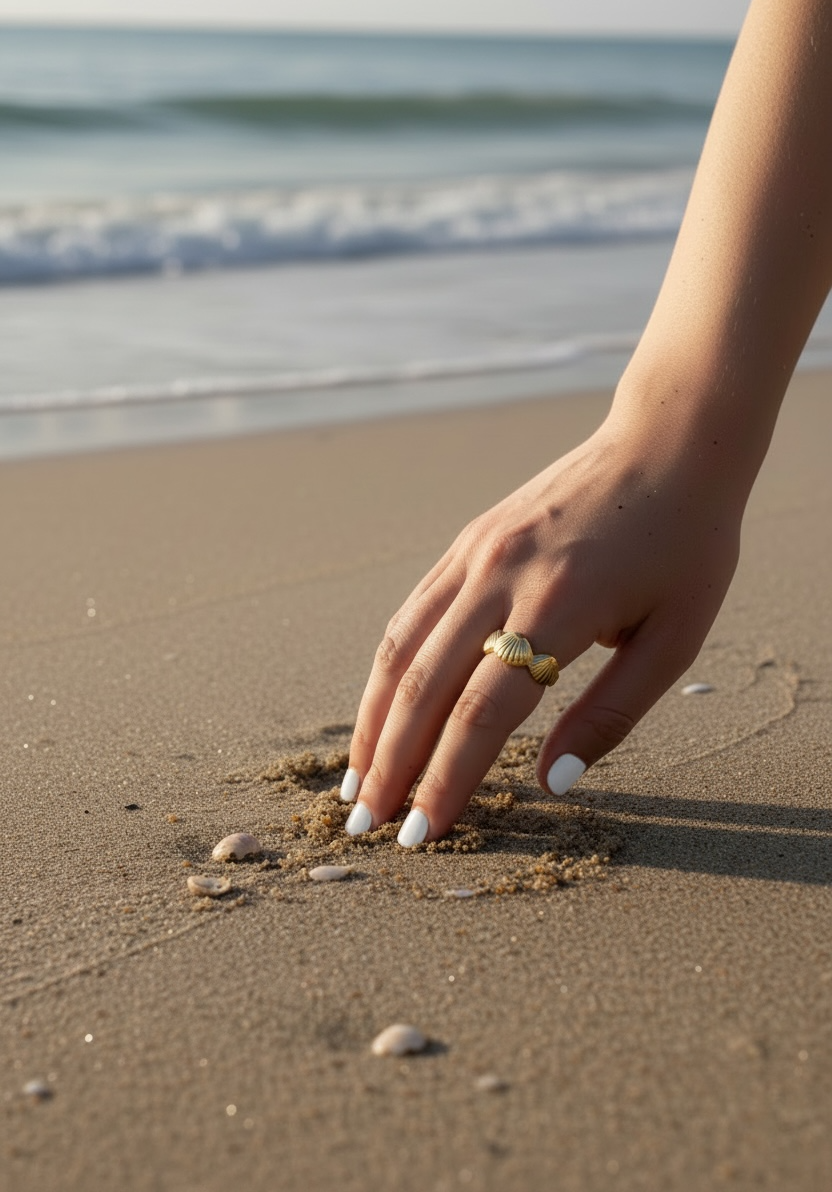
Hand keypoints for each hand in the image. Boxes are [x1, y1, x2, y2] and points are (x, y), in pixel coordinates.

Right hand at [340, 404, 744, 844]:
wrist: (669, 442)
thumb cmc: (687, 545)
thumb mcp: (676, 638)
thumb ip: (610, 715)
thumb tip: (553, 784)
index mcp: (560, 605)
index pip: (482, 712)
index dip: (446, 778)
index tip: (424, 831)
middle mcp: (502, 576)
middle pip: (425, 685)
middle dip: (392, 762)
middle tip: (367, 823)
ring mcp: (476, 554)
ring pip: (401, 647)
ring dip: (372, 719)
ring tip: (356, 778)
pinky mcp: (468, 542)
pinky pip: (412, 613)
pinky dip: (388, 669)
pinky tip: (379, 709)